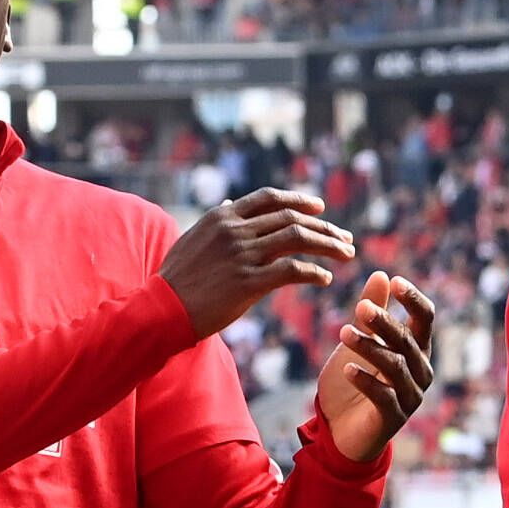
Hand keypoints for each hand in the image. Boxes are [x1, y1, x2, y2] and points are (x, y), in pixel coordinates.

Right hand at [161, 188, 356, 335]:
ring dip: (328, 245)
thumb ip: (216, 220)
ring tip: (346, 254)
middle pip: (291, 218)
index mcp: (223, 216)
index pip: (270, 198)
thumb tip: (229, 202)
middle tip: (345, 237)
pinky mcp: (248, 283)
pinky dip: (314, 272)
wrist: (161, 308)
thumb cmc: (176, 278)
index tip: (319, 209)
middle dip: (324, 227)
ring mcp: (242, 255)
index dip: (298, 200)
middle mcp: (235, 230)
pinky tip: (325, 278)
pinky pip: (291, 270)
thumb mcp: (193, 238)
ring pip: (297, 239)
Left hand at [316, 272, 437, 462]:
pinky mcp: (393, 418)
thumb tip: (382, 274)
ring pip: (394, 366)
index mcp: (416, 350)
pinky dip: (365, 381)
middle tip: (359, 307)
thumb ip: (372, 312)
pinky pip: (383, 396)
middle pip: (408, 341)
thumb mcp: (358, 342)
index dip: (413, 300)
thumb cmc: (352, 382)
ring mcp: (410, 396)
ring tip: (343, 333)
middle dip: (384, 322)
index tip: (395, 282)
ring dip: (369, 348)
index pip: (425, 319)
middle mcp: (420, 372)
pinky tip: (347, 369)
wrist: (339, 432)